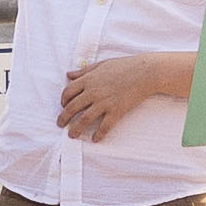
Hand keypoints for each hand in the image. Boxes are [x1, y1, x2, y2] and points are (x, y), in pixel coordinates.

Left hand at [57, 46, 194, 135]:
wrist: (145, 72)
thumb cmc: (124, 66)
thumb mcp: (101, 65)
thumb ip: (83, 71)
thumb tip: (68, 74)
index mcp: (88, 79)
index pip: (68, 92)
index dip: (63, 101)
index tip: (63, 106)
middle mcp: (93, 92)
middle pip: (72, 107)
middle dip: (64, 118)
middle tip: (60, 124)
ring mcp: (105, 102)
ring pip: (84, 119)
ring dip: (76, 129)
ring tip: (71, 135)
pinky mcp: (116, 111)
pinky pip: (105, 126)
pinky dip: (99, 134)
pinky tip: (95, 139)